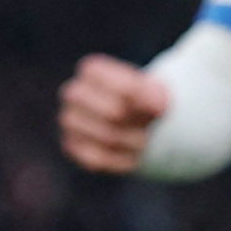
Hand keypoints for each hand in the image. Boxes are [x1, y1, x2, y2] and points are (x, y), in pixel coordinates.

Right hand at [56, 52, 170, 175]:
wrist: (131, 119)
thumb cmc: (142, 101)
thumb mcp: (155, 92)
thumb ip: (156, 94)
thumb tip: (158, 106)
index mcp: (92, 70)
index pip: (126, 88)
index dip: (148, 104)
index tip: (161, 107)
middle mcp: (74, 92)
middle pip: (115, 113)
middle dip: (139, 124)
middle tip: (149, 126)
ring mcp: (69, 119)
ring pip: (108, 138)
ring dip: (133, 143)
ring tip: (143, 139)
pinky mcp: (70, 145)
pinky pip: (99, 159)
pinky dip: (121, 160)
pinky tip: (131, 155)